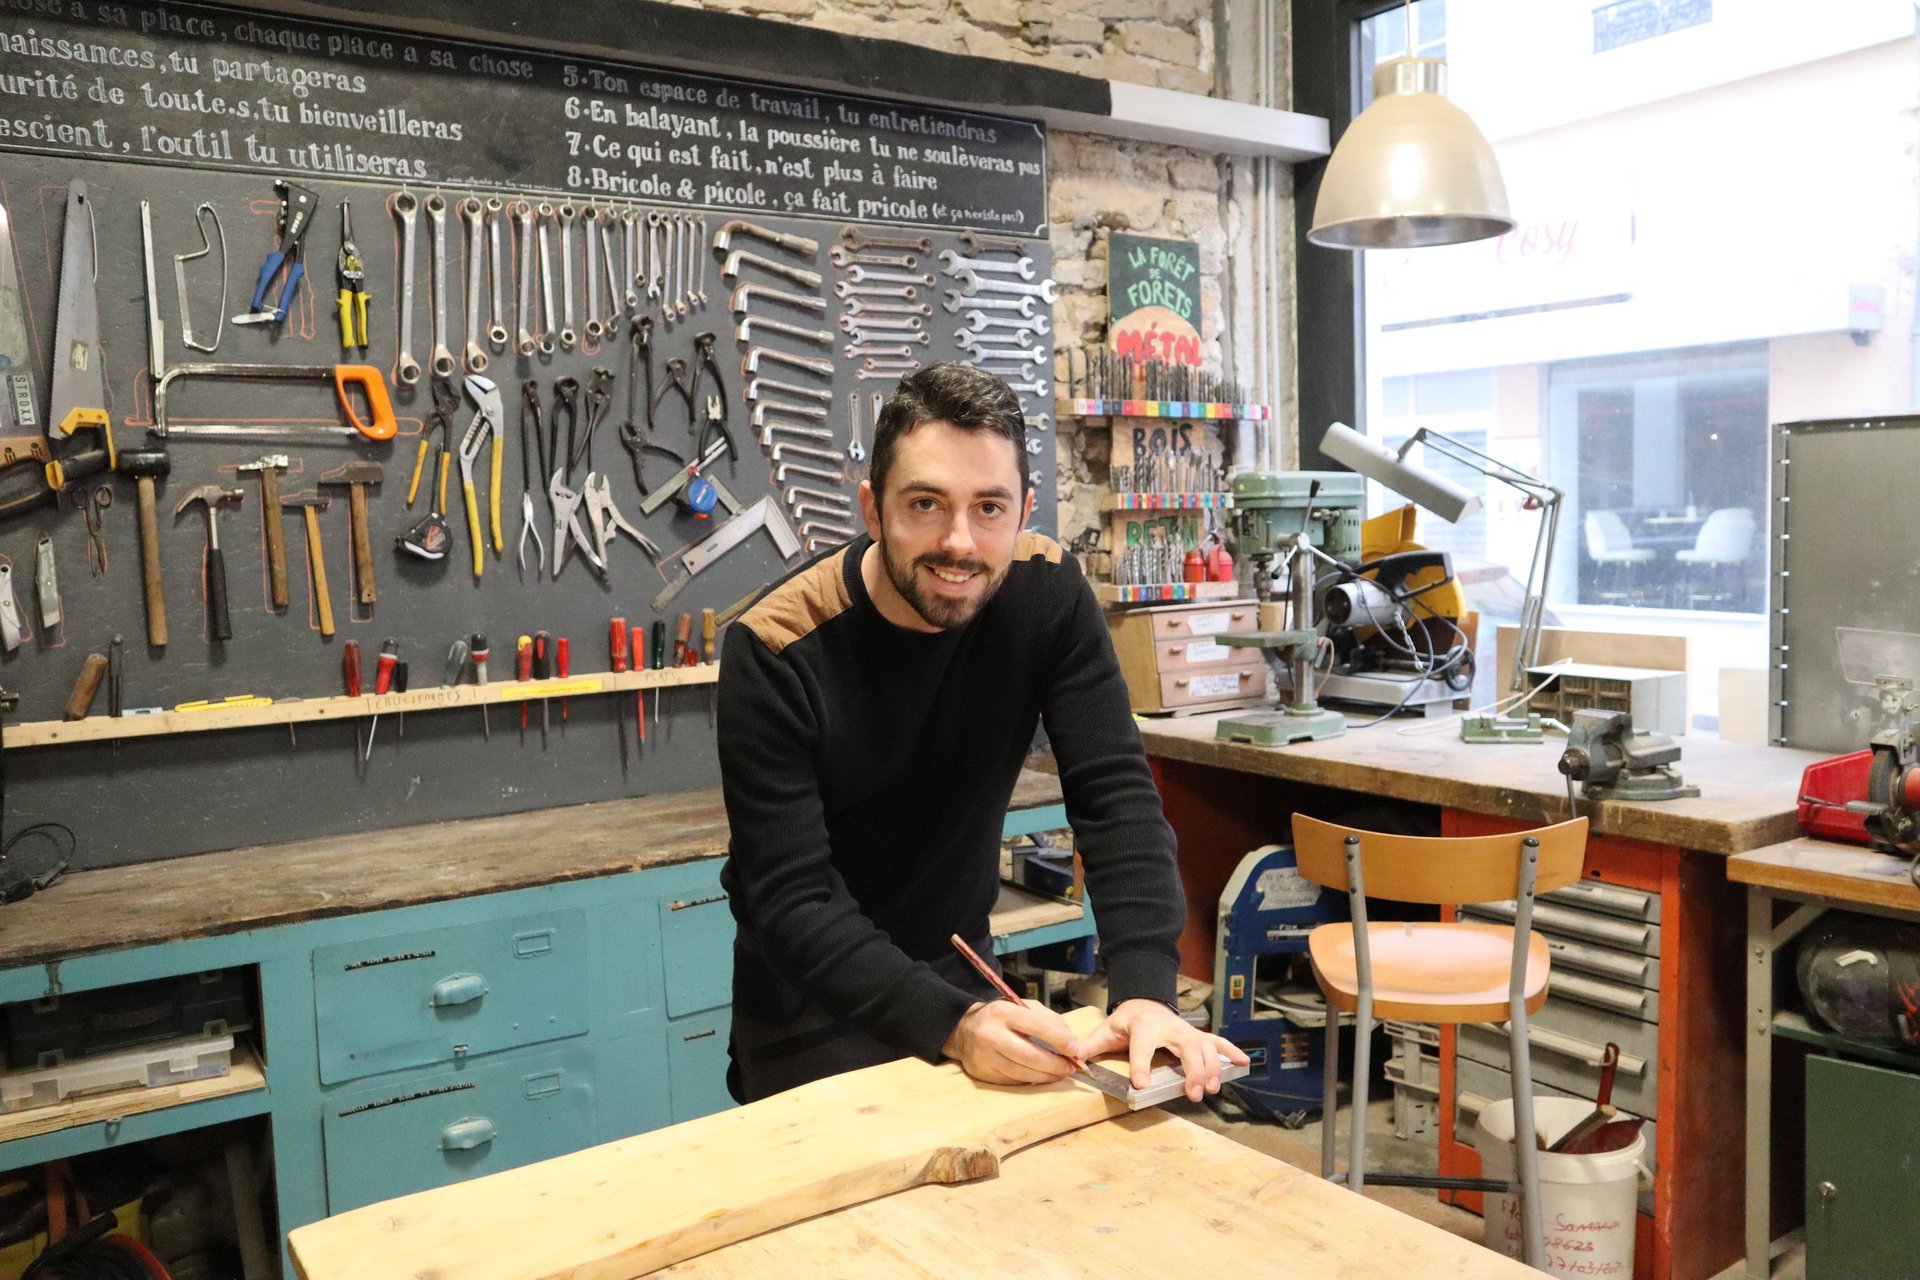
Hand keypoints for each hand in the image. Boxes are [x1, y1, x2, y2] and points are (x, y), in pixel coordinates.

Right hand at [941, 1000, 1083, 1086]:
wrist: (963, 1030)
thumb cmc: (999, 1017)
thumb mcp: (1021, 1006)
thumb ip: (1047, 1019)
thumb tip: (1070, 1041)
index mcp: (1002, 1012)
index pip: (1035, 1026)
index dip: (1058, 1039)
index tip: (1074, 1048)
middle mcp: (991, 1035)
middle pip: (1030, 1055)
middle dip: (1055, 1064)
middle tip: (1071, 1068)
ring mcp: (985, 1057)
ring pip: (1023, 1073)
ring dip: (1046, 1076)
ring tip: (1060, 1074)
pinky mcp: (983, 1074)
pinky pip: (1013, 1081)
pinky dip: (1031, 1081)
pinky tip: (1041, 1077)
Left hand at [1076, 998, 1250, 1102]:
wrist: (1145, 1000)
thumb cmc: (1126, 1020)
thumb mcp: (1106, 1030)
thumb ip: (1090, 1046)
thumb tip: (1071, 1060)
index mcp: (1143, 1026)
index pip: (1142, 1046)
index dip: (1141, 1065)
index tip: (1141, 1085)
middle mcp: (1169, 1027)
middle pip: (1184, 1047)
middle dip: (1191, 1071)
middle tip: (1192, 1094)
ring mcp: (1186, 1031)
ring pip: (1204, 1047)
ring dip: (1211, 1068)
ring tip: (1211, 1089)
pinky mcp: (1197, 1036)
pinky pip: (1218, 1042)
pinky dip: (1231, 1052)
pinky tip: (1244, 1063)